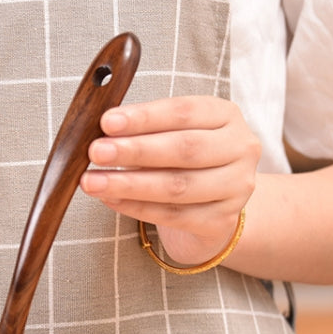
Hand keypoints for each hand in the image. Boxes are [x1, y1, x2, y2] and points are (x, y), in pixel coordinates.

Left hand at [81, 96, 258, 265]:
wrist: (212, 210)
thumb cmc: (183, 164)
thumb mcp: (170, 136)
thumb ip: (143, 131)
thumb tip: (101, 133)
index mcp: (226, 116)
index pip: (183, 111)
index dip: (143, 117)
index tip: (107, 122)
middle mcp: (240, 149)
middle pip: (184, 148)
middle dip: (135, 150)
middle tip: (96, 152)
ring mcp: (236, 188)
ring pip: (177, 186)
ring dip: (129, 184)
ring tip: (92, 181)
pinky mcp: (221, 222)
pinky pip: (173, 216)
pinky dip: (137, 208)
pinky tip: (110, 200)